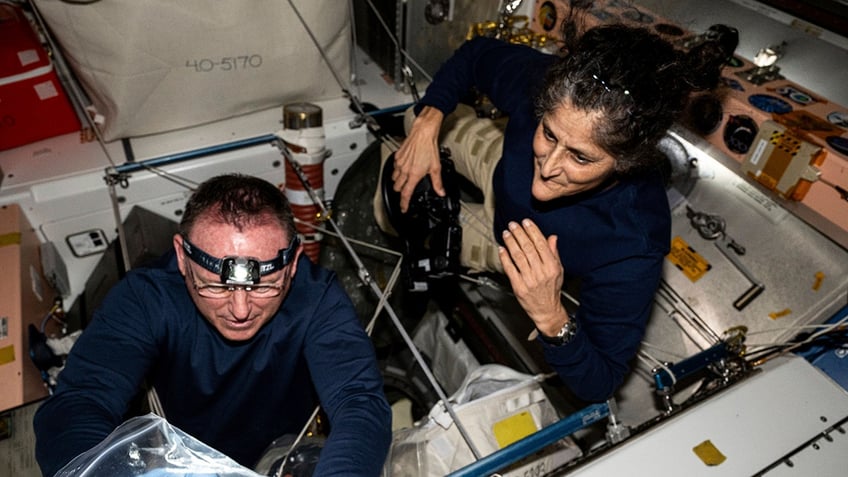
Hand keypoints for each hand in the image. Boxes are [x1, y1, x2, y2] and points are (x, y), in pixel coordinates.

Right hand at [393, 106, 445, 211]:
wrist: (422, 133)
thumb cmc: (429, 147)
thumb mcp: (436, 167)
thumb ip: (437, 182)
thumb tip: (441, 192)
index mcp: (414, 175)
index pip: (406, 194)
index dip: (404, 204)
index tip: (403, 208)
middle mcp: (404, 170)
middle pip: (397, 188)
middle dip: (401, 192)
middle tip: (406, 191)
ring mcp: (399, 163)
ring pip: (394, 178)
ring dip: (398, 181)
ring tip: (405, 179)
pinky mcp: (397, 156)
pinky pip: (394, 168)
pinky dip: (397, 170)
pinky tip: (404, 167)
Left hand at [498, 219, 567, 335]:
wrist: (546, 310)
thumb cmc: (552, 290)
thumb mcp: (558, 270)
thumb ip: (554, 253)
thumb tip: (552, 237)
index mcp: (552, 266)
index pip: (541, 244)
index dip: (532, 231)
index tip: (526, 222)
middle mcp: (540, 272)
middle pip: (528, 248)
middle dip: (519, 234)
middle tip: (513, 225)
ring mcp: (529, 280)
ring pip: (518, 256)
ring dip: (511, 243)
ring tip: (507, 233)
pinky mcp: (518, 287)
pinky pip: (510, 269)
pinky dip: (505, 258)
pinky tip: (502, 249)